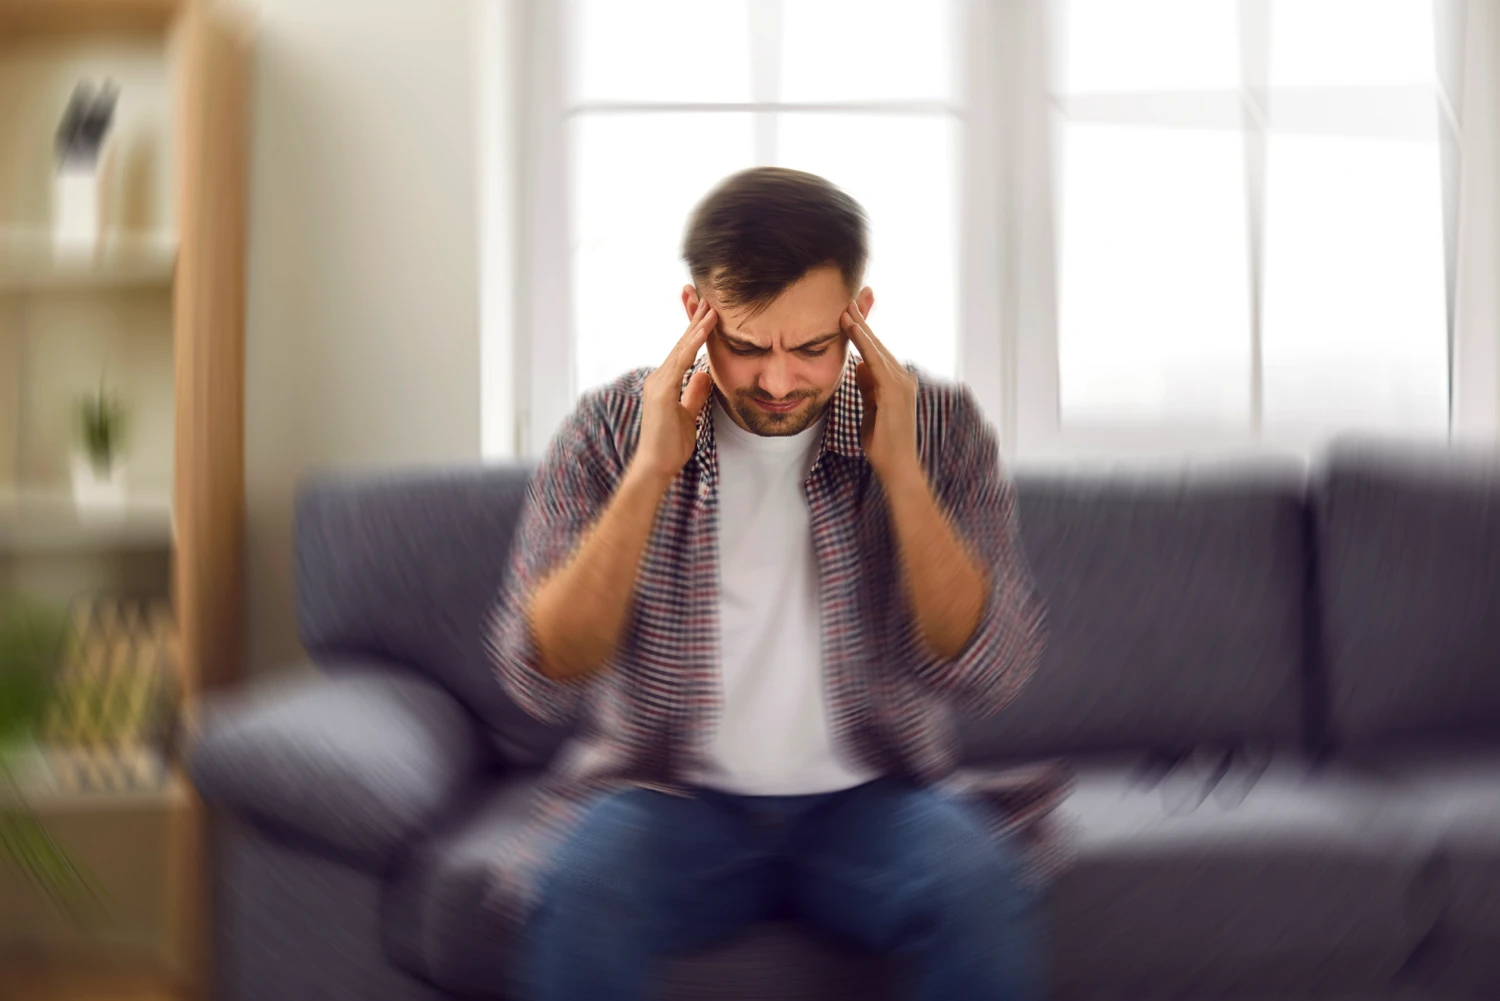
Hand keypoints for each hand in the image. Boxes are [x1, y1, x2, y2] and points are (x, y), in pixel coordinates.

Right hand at [633, 299, 715, 484]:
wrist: (655, 466)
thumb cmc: (669, 445)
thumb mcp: (689, 416)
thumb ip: (694, 394)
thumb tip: (705, 375)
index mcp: (664, 383)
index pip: (683, 352)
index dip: (695, 332)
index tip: (707, 313)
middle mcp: (658, 378)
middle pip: (680, 344)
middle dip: (694, 319)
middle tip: (707, 296)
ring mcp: (658, 383)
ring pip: (681, 348)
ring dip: (697, 326)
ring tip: (711, 306)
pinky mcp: (661, 391)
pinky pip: (681, 362)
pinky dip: (694, 344)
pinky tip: (705, 329)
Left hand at [841, 299, 918, 481]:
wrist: (898, 465)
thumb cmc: (884, 442)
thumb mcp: (870, 408)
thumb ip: (868, 387)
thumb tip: (859, 368)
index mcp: (898, 382)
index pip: (877, 351)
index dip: (864, 332)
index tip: (851, 314)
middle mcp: (903, 378)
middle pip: (878, 344)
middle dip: (863, 321)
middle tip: (848, 300)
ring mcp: (901, 383)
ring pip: (876, 347)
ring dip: (860, 326)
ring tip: (845, 307)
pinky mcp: (894, 390)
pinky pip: (874, 359)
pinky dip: (862, 341)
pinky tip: (850, 327)